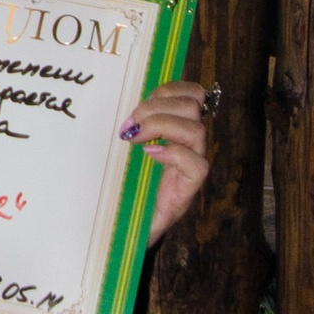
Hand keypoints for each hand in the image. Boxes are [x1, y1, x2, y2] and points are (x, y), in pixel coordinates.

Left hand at [122, 78, 212, 239]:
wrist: (128, 224)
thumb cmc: (126, 182)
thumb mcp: (126, 146)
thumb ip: (132, 124)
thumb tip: (117, 98)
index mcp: (177, 126)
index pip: (190, 93)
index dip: (168, 89)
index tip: (137, 103)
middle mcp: (190, 142)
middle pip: (193, 105)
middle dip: (156, 107)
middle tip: (129, 126)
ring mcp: (192, 164)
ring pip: (196, 130)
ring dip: (160, 126)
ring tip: (135, 139)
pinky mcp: (189, 187)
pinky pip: (196, 164)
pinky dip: (172, 154)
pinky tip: (150, 156)